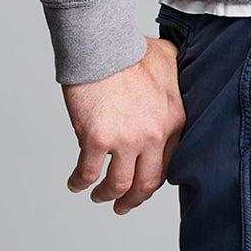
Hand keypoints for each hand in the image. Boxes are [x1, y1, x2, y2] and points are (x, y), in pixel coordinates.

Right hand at [61, 34, 183, 213]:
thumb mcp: (169, 61)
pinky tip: (75, 184)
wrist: (103, 45)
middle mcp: (154, 135)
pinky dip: (80, 182)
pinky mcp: (97, 139)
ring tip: (100, 197)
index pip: (170, 161)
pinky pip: (88, 172)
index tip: (145, 180)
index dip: (155, 175)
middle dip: (136, 199)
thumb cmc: (131, 49)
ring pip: (119, 184)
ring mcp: (126, 140)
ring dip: (109, 195)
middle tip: (125, 205)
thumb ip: (175, 78)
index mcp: (174, 120)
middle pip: (148, 182)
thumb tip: (174, 77)